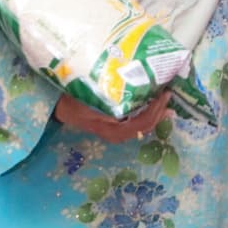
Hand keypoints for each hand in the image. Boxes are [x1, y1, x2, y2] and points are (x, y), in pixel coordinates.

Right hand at [55, 91, 169, 142]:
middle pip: (147, 126)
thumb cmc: (74, 101)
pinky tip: (152, 102)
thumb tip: (128, 101)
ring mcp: (117, 131)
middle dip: (160, 111)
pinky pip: (137, 121)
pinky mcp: (116, 125)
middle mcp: (118, 134)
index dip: (156, 110)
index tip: (164, 94)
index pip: (142, 123)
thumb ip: (107, 104)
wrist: (59, 107)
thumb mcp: (89, 101)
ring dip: (156, 112)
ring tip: (165, 99)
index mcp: (114, 130)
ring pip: (143, 125)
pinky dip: (147, 112)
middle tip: (169, 94)